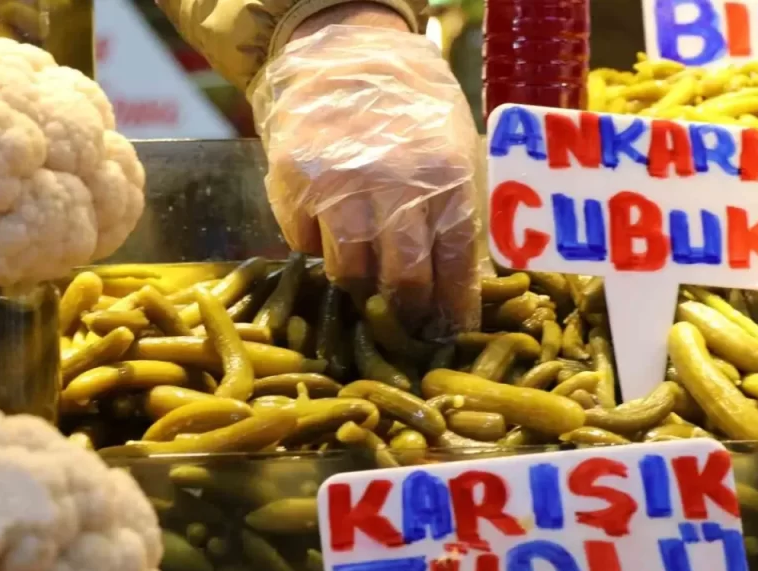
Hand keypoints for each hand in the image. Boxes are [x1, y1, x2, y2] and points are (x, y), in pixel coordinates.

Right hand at [255, 23, 480, 333]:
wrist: (344, 52)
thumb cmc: (409, 108)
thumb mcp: (451, 147)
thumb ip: (455, 207)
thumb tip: (462, 282)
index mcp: (445, 177)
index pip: (456, 261)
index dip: (454, 304)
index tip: (452, 331)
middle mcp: (394, 187)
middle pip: (405, 279)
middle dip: (408, 309)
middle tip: (406, 320)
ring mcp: (341, 188)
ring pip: (351, 273)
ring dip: (360, 284)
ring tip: (365, 279)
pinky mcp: (295, 186)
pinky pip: (307, 246)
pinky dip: (319, 250)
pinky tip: (328, 233)